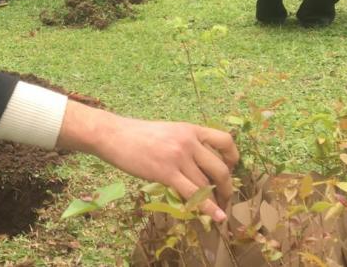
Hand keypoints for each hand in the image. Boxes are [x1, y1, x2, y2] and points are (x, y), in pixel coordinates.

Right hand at [59, 104, 237, 221]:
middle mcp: (188, 142)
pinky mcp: (166, 172)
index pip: (225, 140)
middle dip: (227, 187)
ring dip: (214, 200)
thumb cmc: (136, 134)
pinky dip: (208, 208)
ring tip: (215, 209)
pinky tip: (216, 217)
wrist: (112, 135)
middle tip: (225, 196)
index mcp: (190, 129)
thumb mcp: (167, 131)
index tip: (231, 168)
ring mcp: (178, 157)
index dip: (233, 157)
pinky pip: (193, 194)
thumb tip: (199, 164)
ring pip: (206, 184)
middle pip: (220, 168)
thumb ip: (185, 142)